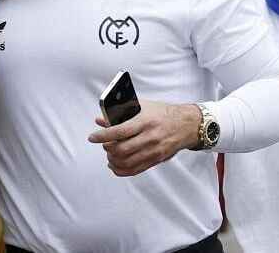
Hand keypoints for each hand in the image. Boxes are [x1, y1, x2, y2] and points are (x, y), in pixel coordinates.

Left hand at [87, 100, 201, 176]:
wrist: (185, 124)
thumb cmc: (162, 114)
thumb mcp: (142, 107)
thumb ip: (120, 113)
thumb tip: (101, 120)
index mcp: (145, 121)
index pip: (119, 131)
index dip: (103, 136)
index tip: (93, 137)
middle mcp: (149, 137)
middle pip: (122, 149)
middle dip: (108, 148)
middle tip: (104, 145)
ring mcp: (153, 150)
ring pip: (127, 162)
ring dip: (113, 160)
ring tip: (109, 154)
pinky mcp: (156, 160)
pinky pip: (135, 170)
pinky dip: (121, 170)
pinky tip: (115, 165)